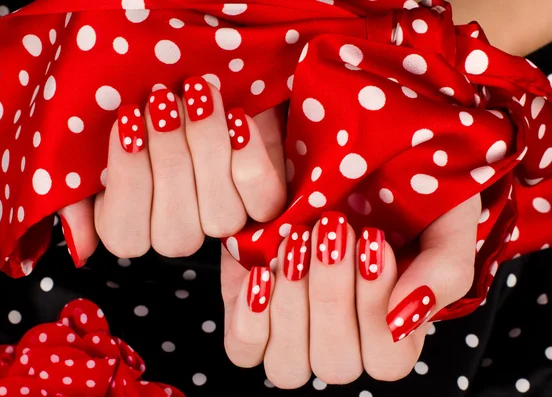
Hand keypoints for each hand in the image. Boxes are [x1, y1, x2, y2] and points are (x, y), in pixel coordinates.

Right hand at [54, 77, 286, 261]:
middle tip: (162, 101)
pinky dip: (249, 159)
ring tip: (198, 96)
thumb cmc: (140, 107)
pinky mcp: (263, 201)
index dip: (128, 180)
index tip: (126, 120)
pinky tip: (237, 119)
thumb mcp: (92, 141)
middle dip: (169, 159)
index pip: (125, 236)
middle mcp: (178, 232)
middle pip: (176, 232)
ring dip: (208, 151)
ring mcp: (223, 221)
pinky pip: (262, 201)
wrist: (197, 80)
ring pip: (220, 216)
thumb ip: (75, 193)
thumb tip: (83, 248)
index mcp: (131, 226)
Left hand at [221, 194, 479, 387]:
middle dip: (332, 295)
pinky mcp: (250, 308)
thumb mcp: (444, 217)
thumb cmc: (402, 187)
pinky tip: (263, 273)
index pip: (386, 361)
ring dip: (293, 305)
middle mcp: (342, 333)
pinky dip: (250, 319)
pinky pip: (243, 350)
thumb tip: (403, 322)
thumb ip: (442, 272)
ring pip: (288, 365)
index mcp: (391, 324)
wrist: (349, 147)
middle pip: (335, 364)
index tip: (373, 241)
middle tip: (333, 228)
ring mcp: (293, 326)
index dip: (375, 308)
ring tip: (297, 242)